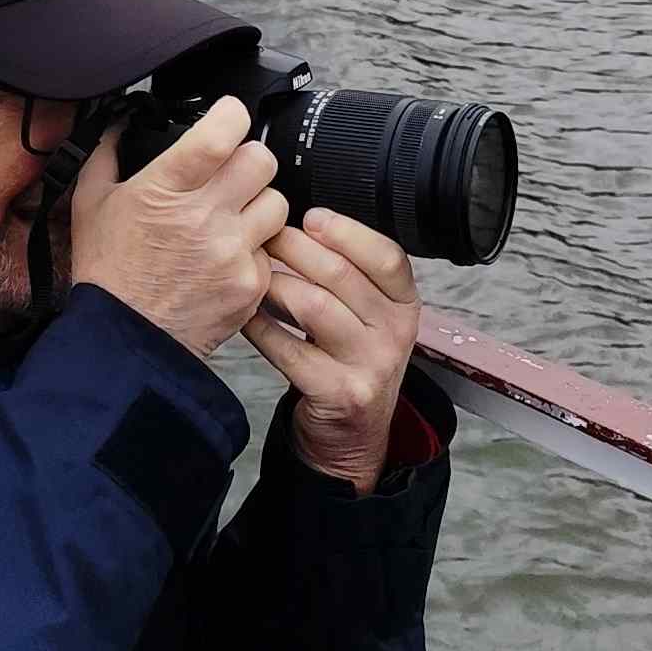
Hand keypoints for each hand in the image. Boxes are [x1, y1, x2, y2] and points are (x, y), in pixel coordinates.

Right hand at [68, 95, 290, 355]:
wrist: (125, 340)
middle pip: (262, 160)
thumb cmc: (107, 272)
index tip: (226, 118)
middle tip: (233, 173)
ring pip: (277, 203)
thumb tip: (119, 125)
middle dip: (249, 160)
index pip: (222, 131)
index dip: (231, 115)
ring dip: (258, 205)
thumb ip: (107, 155)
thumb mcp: (90, 204)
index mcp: (166, 188)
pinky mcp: (250, 284)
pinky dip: (253, 252)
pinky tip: (226, 259)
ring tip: (232, 219)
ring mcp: (232, 252)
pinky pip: (270, 251)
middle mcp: (205, 216)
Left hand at [247, 207, 419, 487]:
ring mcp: (370, 365)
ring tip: (253, 275)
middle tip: (264, 237)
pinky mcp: (339, 393)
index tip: (312, 216)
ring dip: (273, 285)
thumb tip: (297, 221)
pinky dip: (259, 327)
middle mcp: (395, 333)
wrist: (353, 434)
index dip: (347, 232)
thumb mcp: (368, 314)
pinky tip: (247, 316)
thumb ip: (348, 272)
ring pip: (312, 306)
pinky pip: (288, 348)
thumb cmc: (349, 357)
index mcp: (404, 304)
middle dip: (293, 248)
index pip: (386, 257)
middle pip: (340, 274)